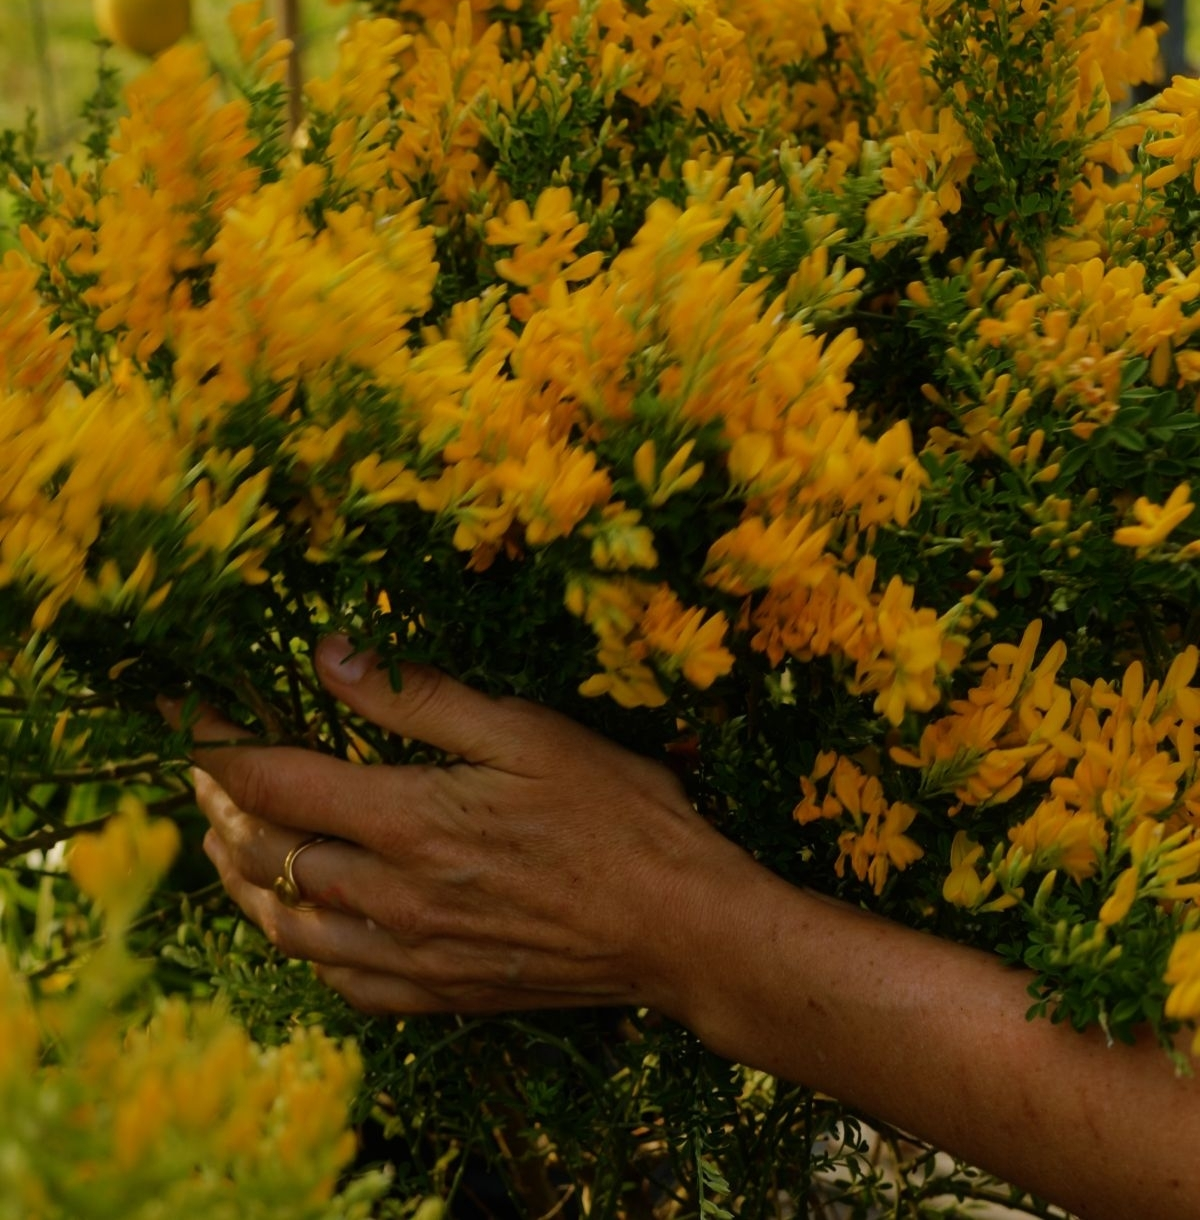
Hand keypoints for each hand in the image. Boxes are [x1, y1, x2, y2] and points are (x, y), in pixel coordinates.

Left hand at [181, 636, 747, 1019]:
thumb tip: (330, 654)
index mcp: (406, 822)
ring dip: (240, 878)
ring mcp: (411, 955)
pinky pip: (338, 981)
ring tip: (224, 841)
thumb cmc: (614, 814)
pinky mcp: (438, 993)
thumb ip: (418, 696)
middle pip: (263, 854)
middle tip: (205, 768)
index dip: (214, 743)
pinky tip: (301, 926)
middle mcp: (391, 897)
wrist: (677, 925)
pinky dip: (299, 948)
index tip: (183, 714)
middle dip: (219, 804)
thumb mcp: (523, 730)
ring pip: (285, 926)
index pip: (271, 780)